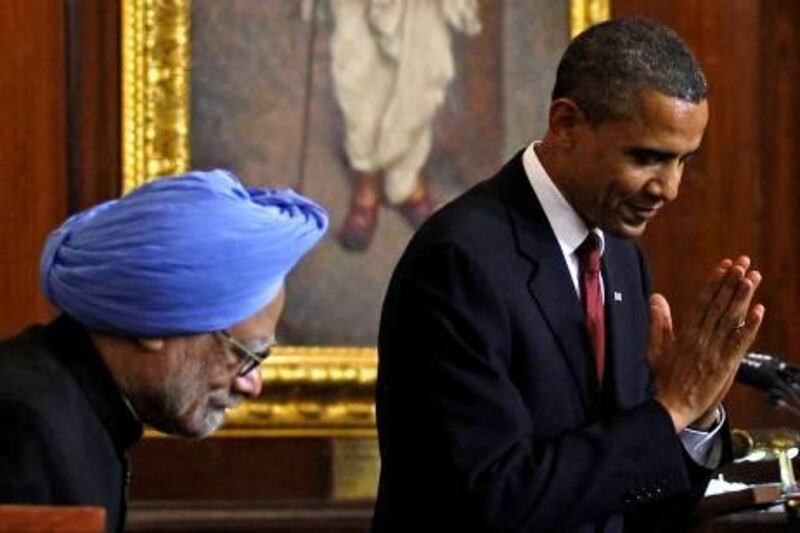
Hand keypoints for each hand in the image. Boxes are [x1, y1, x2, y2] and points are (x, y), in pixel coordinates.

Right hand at [648, 256, 764, 432]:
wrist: (671, 407)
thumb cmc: (665, 379)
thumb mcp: (655, 349)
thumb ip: (659, 323)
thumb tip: (656, 298)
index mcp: (685, 334)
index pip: (702, 302)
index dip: (715, 283)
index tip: (725, 266)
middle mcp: (701, 339)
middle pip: (719, 306)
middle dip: (732, 283)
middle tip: (744, 263)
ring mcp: (714, 352)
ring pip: (731, 320)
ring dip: (743, 297)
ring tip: (752, 278)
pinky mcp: (725, 366)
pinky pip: (740, 343)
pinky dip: (750, 327)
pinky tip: (759, 310)